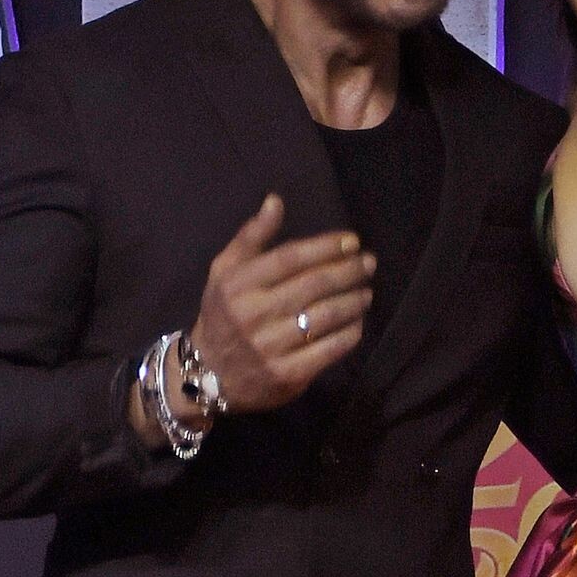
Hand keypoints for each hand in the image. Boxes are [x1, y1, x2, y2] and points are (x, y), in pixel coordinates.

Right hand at [189, 193, 376, 414]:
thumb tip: (275, 201)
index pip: (291, 258)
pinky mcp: (287, 375)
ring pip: (324, 317)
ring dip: (353, 301)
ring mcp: (270, 347)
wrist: (208, 374)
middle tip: (368, 263)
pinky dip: (349, 333)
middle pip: (313, 285)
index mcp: (238, 284)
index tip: (352, 242)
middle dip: (348, 271)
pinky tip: (357, 322)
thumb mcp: (224, 271)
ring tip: (366, 291)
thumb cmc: (223, 314)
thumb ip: (251, 237)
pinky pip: (328, 350)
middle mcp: (253, 314)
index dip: (326, 247)